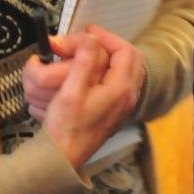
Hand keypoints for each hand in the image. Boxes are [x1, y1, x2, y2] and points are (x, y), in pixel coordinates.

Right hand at [26, 27, 144, 168]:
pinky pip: (122, 86)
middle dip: (112, 45)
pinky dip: (112, 73)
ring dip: (114, 58)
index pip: (124, 50)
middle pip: (131, 59)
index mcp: (121, 89)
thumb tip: (90, 39)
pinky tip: (95, 75)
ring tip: (93, 54)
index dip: (106, 37)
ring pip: (129, 72)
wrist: (62, 160)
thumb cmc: (65, 130)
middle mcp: (127, 98)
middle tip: (91, 40)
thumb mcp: (71, 91)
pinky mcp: (115, 115)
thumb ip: (84, 61)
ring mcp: (123, 108)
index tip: (88, 33)